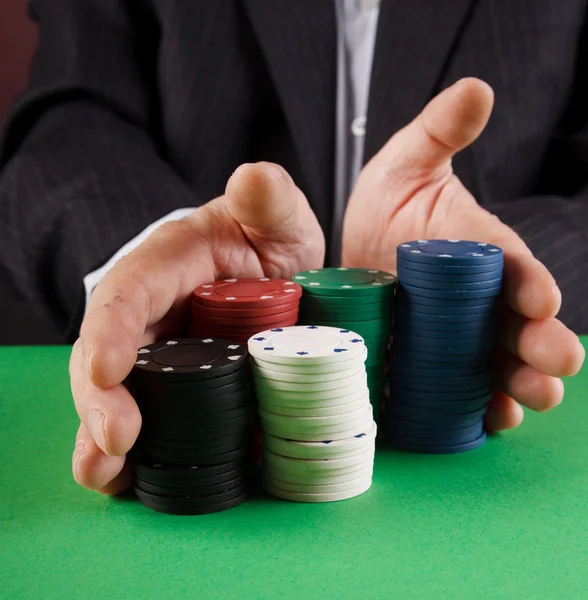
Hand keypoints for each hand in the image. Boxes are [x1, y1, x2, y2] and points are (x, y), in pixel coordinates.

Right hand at [69, 163, 324, 493]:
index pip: (129, 292)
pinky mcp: (175, 388)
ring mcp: (160, 356)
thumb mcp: (279, 219)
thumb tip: (255, 177)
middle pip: (108, 355)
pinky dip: (135, 454)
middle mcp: (152, 314)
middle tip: (115, 441)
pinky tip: (131, 481)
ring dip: (104, 438)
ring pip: (117, 396)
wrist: (275, 276)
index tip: (108, 369)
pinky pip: (148, 419)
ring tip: (108, 474)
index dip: (114, 330)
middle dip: (102, 400)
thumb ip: (269, 201)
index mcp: (168, 265)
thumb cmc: (267, 243)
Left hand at [342, 78, 585, 430]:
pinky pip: (460, 390)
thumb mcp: (406, 163)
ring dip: (518, 382)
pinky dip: (477, 407)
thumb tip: (476, 88)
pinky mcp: (431, 363)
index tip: (538, 299)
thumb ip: (439, 132)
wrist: (351, 251)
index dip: (532, 283)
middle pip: (518, 325)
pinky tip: (487, 420)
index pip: (517, 268)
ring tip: (531, 398)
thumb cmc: (387, 204)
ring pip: (498, 362)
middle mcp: (478, 299)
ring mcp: (456, 336)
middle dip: (540, 343)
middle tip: (556, 362)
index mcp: (482, 252)